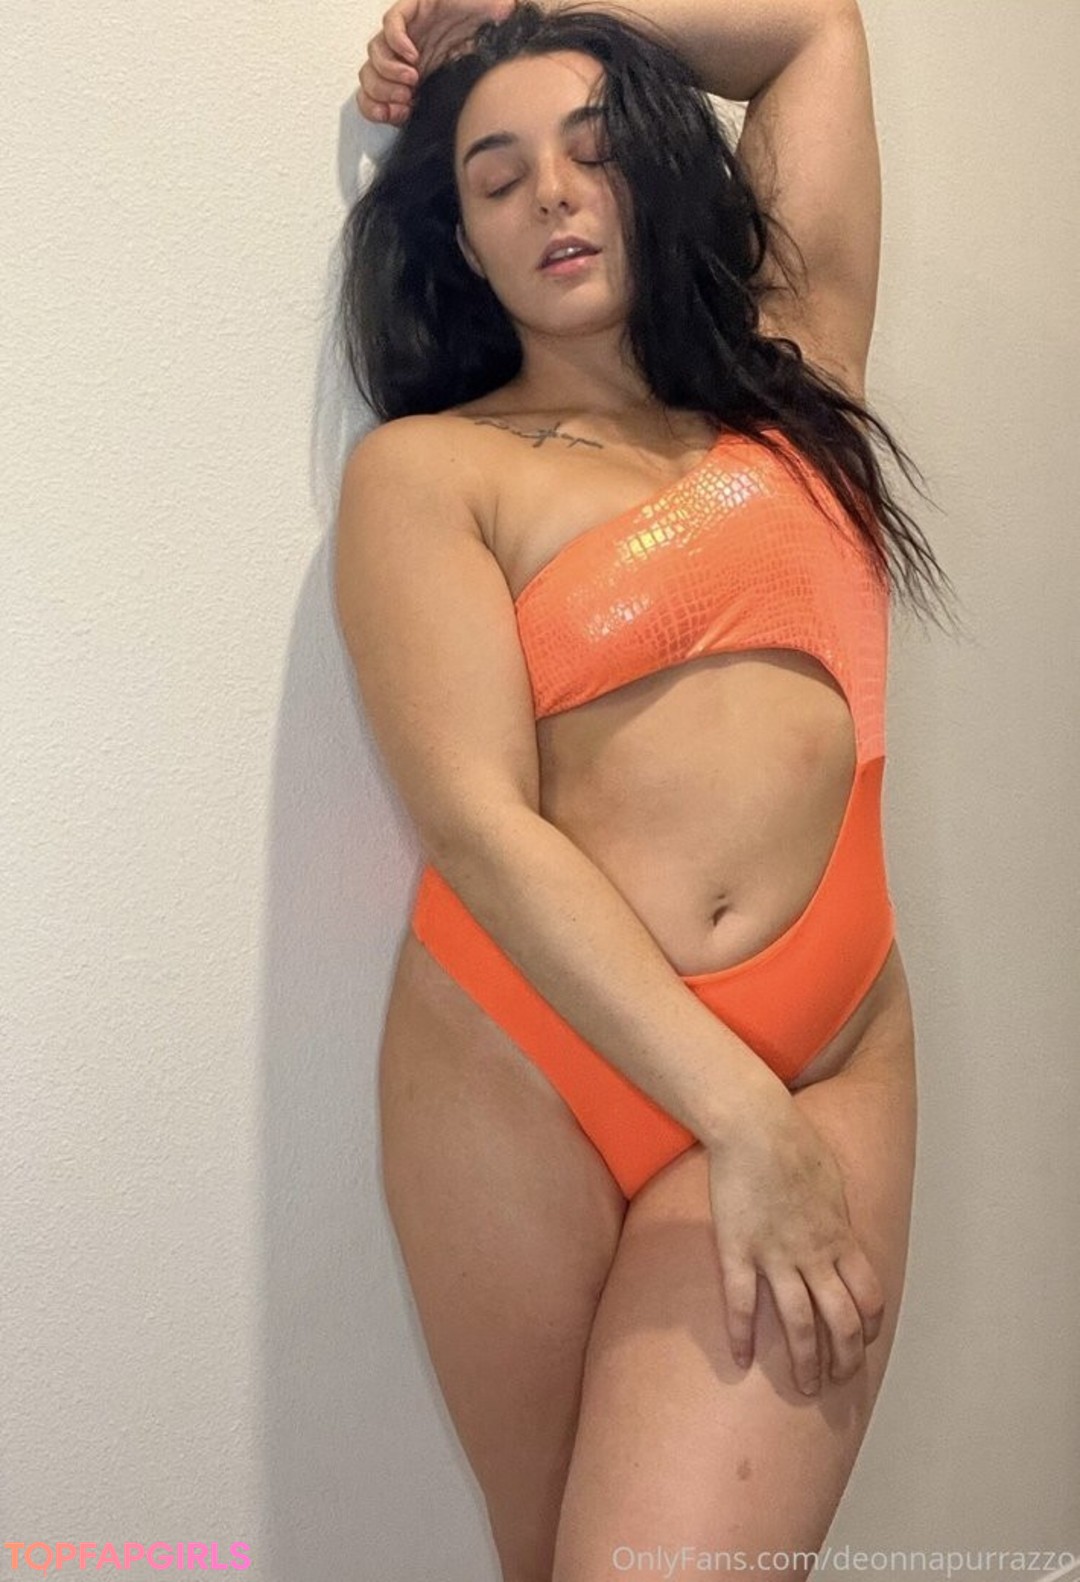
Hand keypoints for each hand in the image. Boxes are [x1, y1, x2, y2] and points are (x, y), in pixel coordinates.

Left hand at [356, 0, 516, 125]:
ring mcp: (409, 31)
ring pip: (375, 51)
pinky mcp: (415, 7)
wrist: (503, 22)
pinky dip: (397, 42)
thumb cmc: (488, 55)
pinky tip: (413, 56)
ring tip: (412, 79)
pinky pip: (392, 23)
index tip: (397, 117)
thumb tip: (440, 136)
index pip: (375, 97)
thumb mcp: (463, 94)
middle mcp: (405, 56)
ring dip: (388, 71)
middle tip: (405, 99)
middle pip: (370, 76)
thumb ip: (447, 113)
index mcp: (412, 79)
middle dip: (383, 93)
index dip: (378, 110)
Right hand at [706, 1088, 885, 1395]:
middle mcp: (814, 1254)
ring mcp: (776, 1255)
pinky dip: (741, 1336)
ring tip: (804, 1387)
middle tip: (837, 1380)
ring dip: (805, 1362)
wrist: (756, 1125)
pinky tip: (741, 1360)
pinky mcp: (738, 1249)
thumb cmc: (794, 1143)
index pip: (869, 1297)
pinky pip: (742, 1304)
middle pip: (840, 1321)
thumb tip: (839, 1233)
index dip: (869, 1326)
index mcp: (840, 1236)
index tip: (862, 1342)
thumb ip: (835, 1216)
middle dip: (844, 1359)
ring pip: (798, 1324)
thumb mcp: (831, 1182)